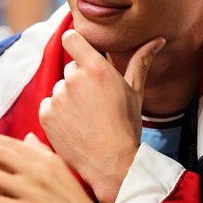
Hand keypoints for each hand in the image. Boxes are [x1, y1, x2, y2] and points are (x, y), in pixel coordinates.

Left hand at [39, 30, 164, 202]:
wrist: (112, 163)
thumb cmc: (127, 127)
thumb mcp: (135, 92)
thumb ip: (141, 61)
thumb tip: (157, 40)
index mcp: (96, 69)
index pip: (71, 38)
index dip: (75, 44)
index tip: (82, 53)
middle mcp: (73, 79)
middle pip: (70, 68)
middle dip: (80, 80)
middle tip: (95, 102)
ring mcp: (57, 98)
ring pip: (59, 89)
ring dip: (68, 99)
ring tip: (86, 119)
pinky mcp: (46, 115)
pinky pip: (48, 106)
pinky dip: (57, 114)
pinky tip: (75, 127)